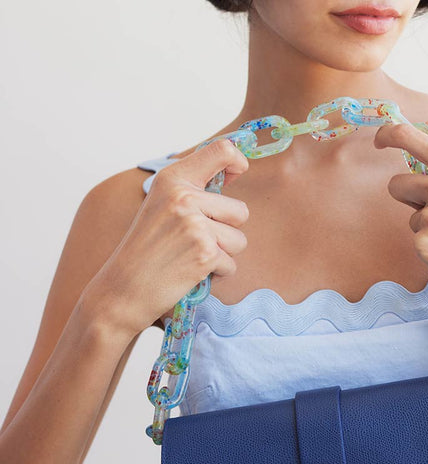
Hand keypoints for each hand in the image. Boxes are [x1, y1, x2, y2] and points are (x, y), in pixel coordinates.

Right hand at [85, 138, 250, 338]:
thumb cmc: (147, 248)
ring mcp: (195, 225)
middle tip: (194, 241)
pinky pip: (232, 263)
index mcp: (173, 179)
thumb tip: (233, 169)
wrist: (125, 288)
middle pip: (241, 210)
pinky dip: (217, 273)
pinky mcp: (205, 253)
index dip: (237, 161)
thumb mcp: (163, 205)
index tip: (237, 172)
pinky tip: (191, 271)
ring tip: (191, 256)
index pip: (222, 150)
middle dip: (227, 231)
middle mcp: (184, 197)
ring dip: (223, 254)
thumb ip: (193, 187)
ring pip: (239, 240)